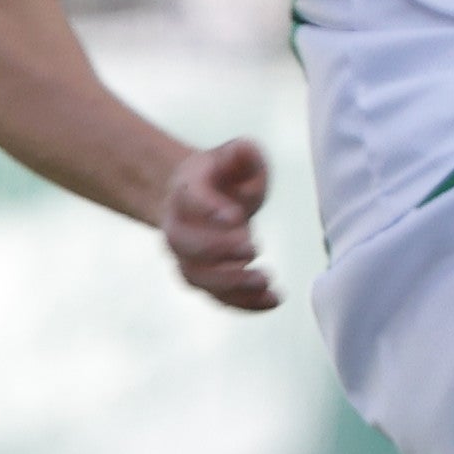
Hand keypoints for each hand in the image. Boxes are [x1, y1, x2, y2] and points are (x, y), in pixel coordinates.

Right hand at [156, 135, 281, 309]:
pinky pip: (218, 297)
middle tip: (252, 247)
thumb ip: (243, 154)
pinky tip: (274, 300)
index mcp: (186, 191)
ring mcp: (187, 258)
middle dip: (218, 249)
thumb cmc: (222, 177)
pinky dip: (245, 303)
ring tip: (264, 280)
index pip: (190, 200)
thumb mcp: (234, 157)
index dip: (209, 209)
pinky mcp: (205, 279)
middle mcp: (178, 227)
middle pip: (185, 244)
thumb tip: (247, 150)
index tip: (237, 216)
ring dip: (230, 283)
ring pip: (197, 277)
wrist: (198, 200)